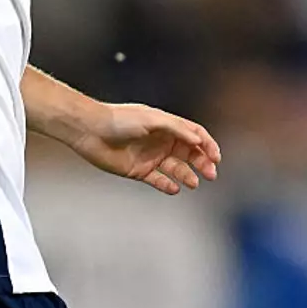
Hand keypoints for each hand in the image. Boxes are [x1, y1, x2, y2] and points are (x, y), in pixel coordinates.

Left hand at [70, 104, 220, 194]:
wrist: (90, 130)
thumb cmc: (119, 119)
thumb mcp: (151, 119)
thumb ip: (176, 129)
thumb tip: (198, 139)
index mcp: (166, 125)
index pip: (194, 134)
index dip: (207, 144)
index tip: (216, 157)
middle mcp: (160, 141)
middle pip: (189, 153)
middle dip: (202, 163)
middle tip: (210, 173)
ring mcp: (150, 156)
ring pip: (176, 168)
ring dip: (187, 175)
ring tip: (192, 182)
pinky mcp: (138, 170)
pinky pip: (158, 180)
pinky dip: (167, 185)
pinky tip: (174, 189)